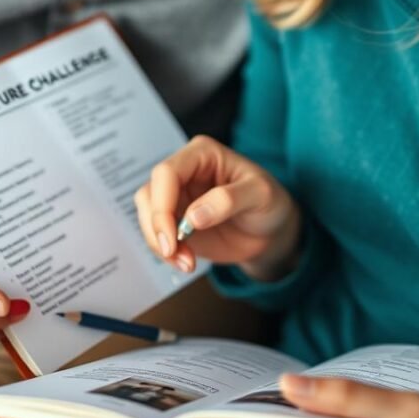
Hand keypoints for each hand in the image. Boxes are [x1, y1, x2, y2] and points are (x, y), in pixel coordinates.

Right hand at [134, 135, 301, 281]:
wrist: (271, 230)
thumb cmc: (269, 202)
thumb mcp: (260, 195)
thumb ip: (229, 200)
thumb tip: (193, 217)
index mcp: (201, 154)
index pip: (167, 172)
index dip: (163, 204)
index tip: (174, 236)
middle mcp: (183, 172)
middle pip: (150, 194)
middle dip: (157, 227)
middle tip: (174, 253)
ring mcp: (176, 197)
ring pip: (147, 215)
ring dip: (159, 243)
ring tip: (186, 263)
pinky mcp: (174, 220)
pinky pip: (156, 234)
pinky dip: (165, 253)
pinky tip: (185, 263)